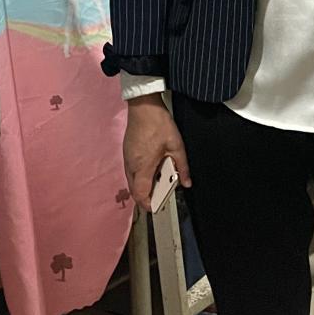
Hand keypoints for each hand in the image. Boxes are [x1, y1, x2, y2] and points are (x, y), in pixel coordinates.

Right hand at [123, 95, 192, 209]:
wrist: (144, 107)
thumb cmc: (159, 124)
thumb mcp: (176, 146)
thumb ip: (182, 167)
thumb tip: (187, 182)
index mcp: (144, 166)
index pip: (141, 193)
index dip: (147, 204)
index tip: (155, 207)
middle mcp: (132, 165)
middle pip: (134, 190)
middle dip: (145, 197)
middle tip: (158, 197)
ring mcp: (127, 158)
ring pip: (131, 181)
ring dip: (141, 186)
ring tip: (156, 183)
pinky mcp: (126, 152)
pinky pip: (130, 171)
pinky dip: (138, 176)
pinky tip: (150, 170)